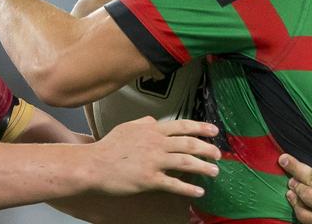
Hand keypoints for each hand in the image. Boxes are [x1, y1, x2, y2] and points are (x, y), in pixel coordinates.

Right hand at [91, 116, 220, 197]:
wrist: (94, 165)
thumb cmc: (108, 147)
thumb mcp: (126, 127)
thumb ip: (143, 123)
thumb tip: (154, 120)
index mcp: (151, 130)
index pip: (181, 126)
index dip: (200, 127)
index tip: (214, 130)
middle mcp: (155, 143)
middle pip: (188, 144)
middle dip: (206, 148)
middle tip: (218, 153)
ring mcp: (153, 161)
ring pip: (185, 162)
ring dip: (203, 167)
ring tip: (215, 171)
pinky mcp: (149, 180)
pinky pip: (174, 184)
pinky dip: (188, 188)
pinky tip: (199, 192)